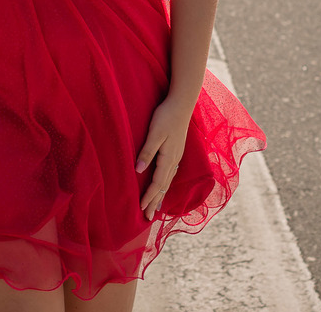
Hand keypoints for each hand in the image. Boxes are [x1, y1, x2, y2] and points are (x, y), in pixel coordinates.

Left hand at [136, 95, 193, 219]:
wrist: (182, 103)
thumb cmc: (166, 116)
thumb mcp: (154, 133)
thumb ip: (147, 152)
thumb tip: (138, 171)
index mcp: (168, 158)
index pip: (157, 183)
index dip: (149, 197)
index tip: (141, 209)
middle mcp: (174, 160)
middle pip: (164, 186)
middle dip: (155, 202)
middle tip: (148, 218)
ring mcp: (177, 156)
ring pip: (168, 181)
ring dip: (161, 195)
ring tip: (156, 207)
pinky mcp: (176, 151)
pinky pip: (170, 173)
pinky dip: (165, 184)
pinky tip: (164, 186)